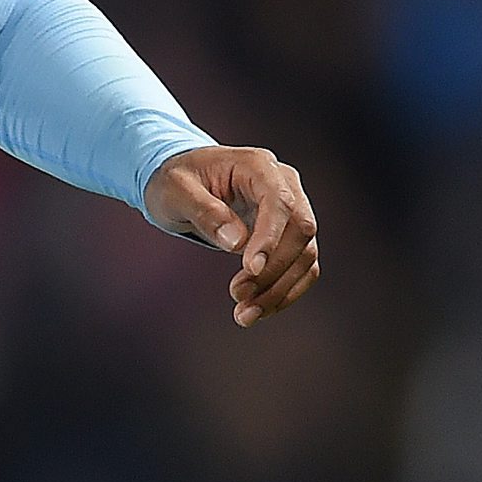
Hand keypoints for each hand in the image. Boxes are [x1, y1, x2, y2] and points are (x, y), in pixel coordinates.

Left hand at [144, 144, 320, 326]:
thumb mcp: (175, 190)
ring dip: (280, 289)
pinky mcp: (288, 235)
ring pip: (305, 253)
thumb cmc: (176, 180)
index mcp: (259, 166)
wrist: (182, 180)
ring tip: (245, 315)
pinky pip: (302, 266)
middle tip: (237, 296)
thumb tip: (236, 243)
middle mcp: (284, 185)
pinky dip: (285, 291)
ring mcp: (291, 210)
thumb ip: (205, 212)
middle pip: (300, 231)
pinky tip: (259, 311)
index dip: (270, 239)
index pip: (279, 203)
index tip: (250, 269)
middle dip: (273, 270)